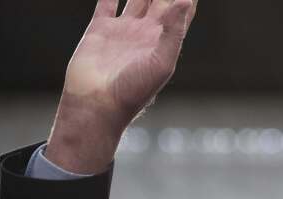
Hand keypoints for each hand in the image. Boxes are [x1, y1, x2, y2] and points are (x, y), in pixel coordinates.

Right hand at [46, 0, 196, 173]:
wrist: (97, 103)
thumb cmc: (133, 90)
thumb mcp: (161, 62)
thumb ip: (173, 31)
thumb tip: (185, 0)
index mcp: (165, 41)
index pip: (182, 10)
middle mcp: (146, 33)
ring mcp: (124, 30)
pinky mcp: (101, 29)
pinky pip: (108, 2)